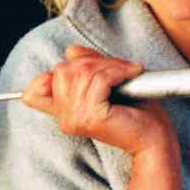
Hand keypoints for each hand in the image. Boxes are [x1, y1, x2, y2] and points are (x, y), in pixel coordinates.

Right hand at [22, 45, 176, 156]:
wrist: (155, 139)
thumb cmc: (135, 112)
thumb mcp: (106, 83)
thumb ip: (85, 67)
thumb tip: (71, 51)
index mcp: (63, 113)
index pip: (34, 91)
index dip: (54, 72)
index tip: (88, 68)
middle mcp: (65, 119)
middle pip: (62, 70)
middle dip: (92, 61)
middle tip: (118, 66)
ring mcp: (75, 119)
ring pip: (82, 72)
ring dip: (109, 64)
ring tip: (129, 70)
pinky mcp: (92, 117)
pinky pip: (99, 80)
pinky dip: (118, 71)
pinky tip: (133, 73)